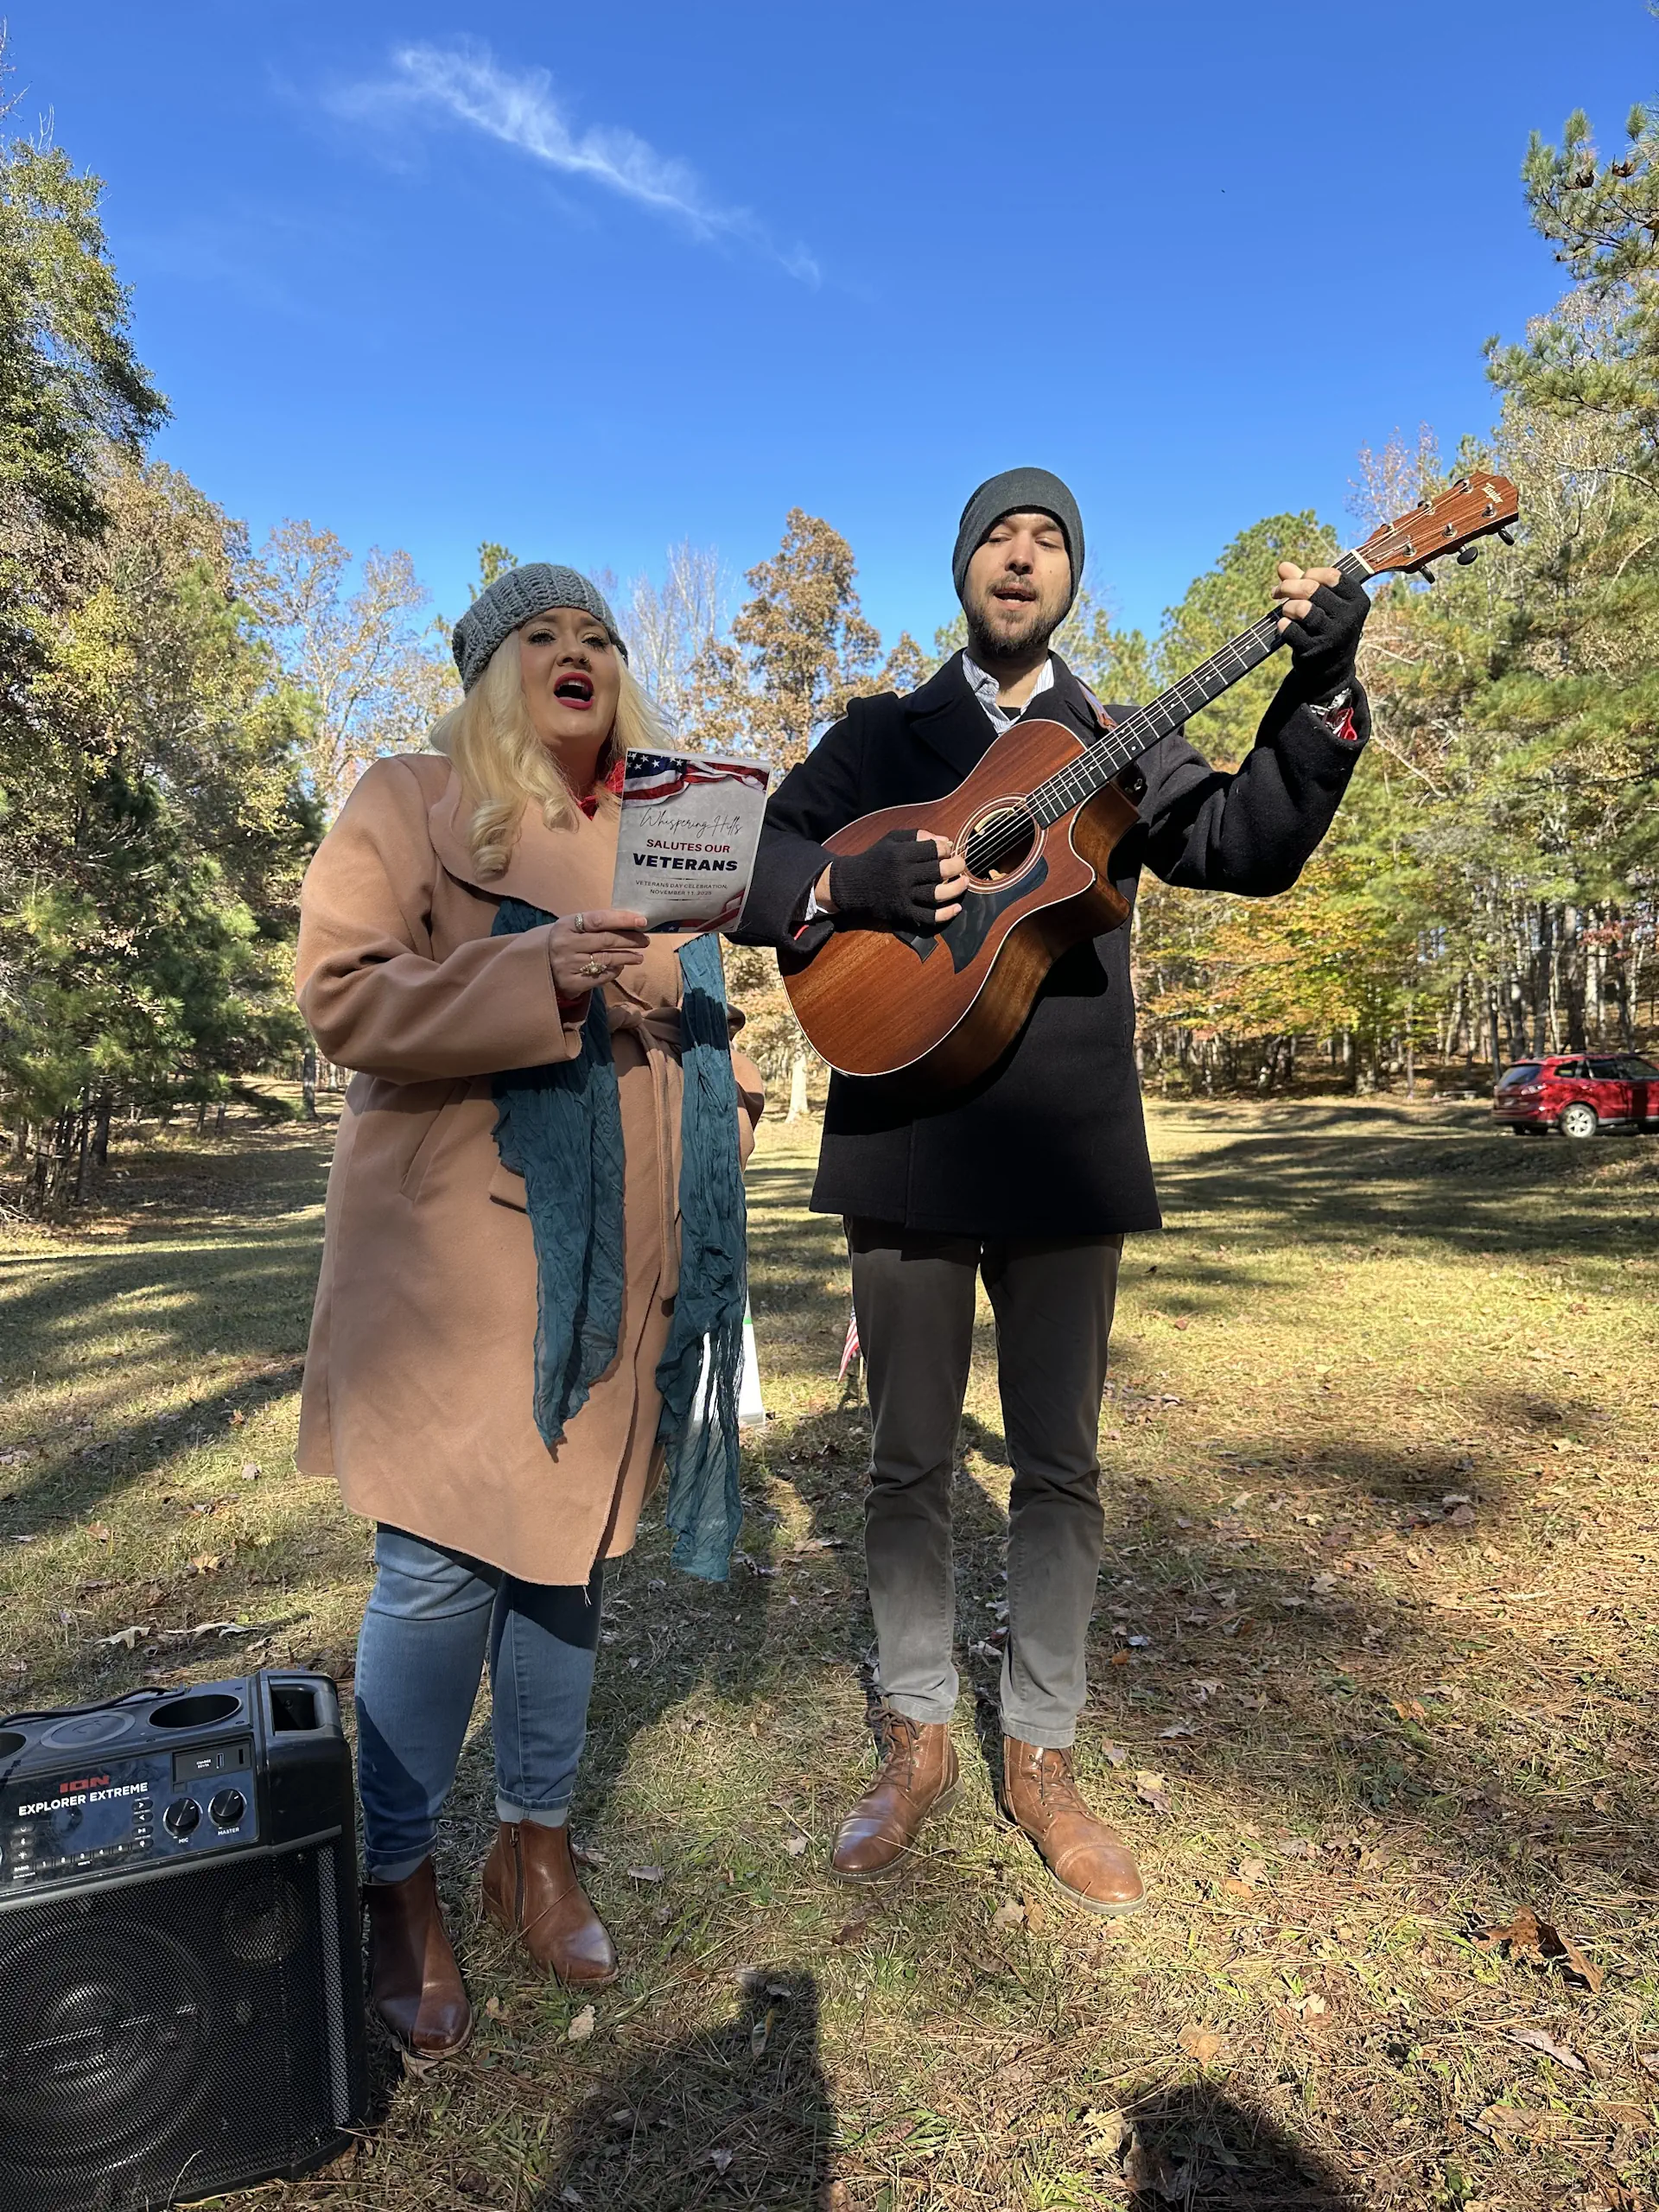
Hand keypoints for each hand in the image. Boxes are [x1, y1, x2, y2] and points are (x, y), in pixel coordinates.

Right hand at [549, 909, 647, 997]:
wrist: (535, 967)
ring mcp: (569, 965)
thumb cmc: (561, 942)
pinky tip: (620, 967)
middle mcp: (566, 944)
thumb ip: (594, 925)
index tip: (642, 921)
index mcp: (566, 925)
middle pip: (606, 940)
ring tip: (639, 956)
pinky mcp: (572, 983)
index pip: (599, 920)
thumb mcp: (570, 928)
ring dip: (627, 957)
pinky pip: (600, 976)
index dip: (622, 919)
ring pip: (606, 959)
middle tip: (645, 940)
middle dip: (630, 940)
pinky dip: (614, 971)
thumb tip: (629, 923)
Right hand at [821, 831, 969, 931]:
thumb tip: (946, 841)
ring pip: (938, 894)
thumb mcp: (891, 840)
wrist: (852, 886)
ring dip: (956, 889)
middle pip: (940, 871)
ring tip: (964, 882)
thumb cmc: (876, 859)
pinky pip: (929, 916)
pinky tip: (956, 908)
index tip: (948, 850)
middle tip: (961, 864)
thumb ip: (917, 836)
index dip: (946, 848)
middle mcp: (903, 875)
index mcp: (900, 854)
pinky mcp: (903, 912)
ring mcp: (904, 896)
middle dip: (957, 866)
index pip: (933, 849)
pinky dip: (945, 914)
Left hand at [1273, 563, 1368, 699]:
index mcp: (1358, 600)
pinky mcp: (1315, 651)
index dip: (1308, 574)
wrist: (1330, 669)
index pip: (1330, 575)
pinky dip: (1282, 625)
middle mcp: (1349, 617)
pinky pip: (1290, 629)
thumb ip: (1304, 581)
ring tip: (1285, 611)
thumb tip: (1282, 566)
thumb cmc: (1326, 626)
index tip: (1295, 579)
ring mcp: (1333, 635)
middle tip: (1277, 591)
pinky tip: (1283, 626)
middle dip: (1289, 587)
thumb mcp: (1324, 603)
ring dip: (1287, 607)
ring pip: (1301, 608)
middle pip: (1312, 588)